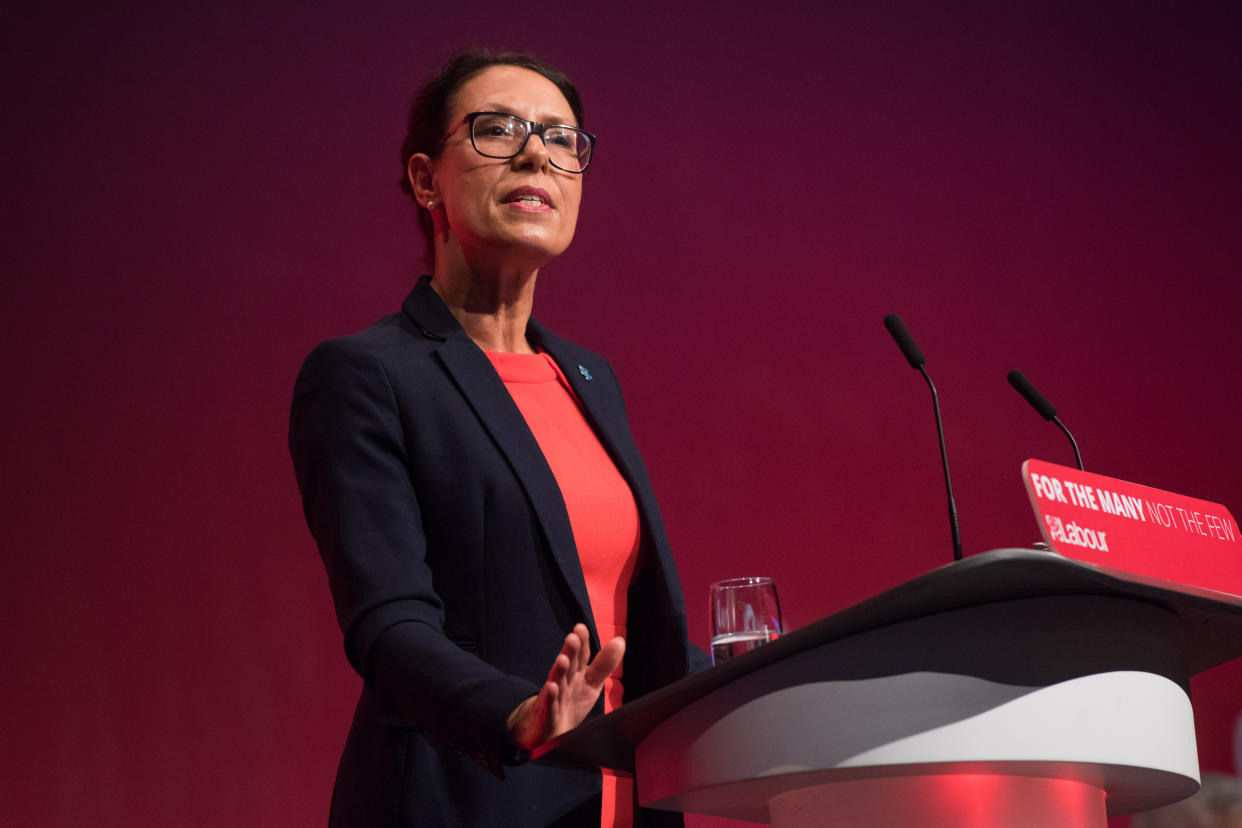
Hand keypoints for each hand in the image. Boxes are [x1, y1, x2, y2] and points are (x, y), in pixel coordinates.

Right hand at [506, 623, 624, 750]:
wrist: (546, 730)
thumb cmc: (570, 702)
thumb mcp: (591, 682)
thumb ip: (604, 663)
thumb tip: (620, 641)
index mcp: (575, 674)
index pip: (580, 655)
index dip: (581, 642)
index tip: (580, 628)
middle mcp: (564, 682)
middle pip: (568, 665)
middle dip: (570, 652)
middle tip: (573, 638)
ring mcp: (554, 699)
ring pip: (557, 683)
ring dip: (559, 671)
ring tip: (562, 659)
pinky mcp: (547, 717)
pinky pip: (549, 707)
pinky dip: (550, 698)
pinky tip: (551, 688)